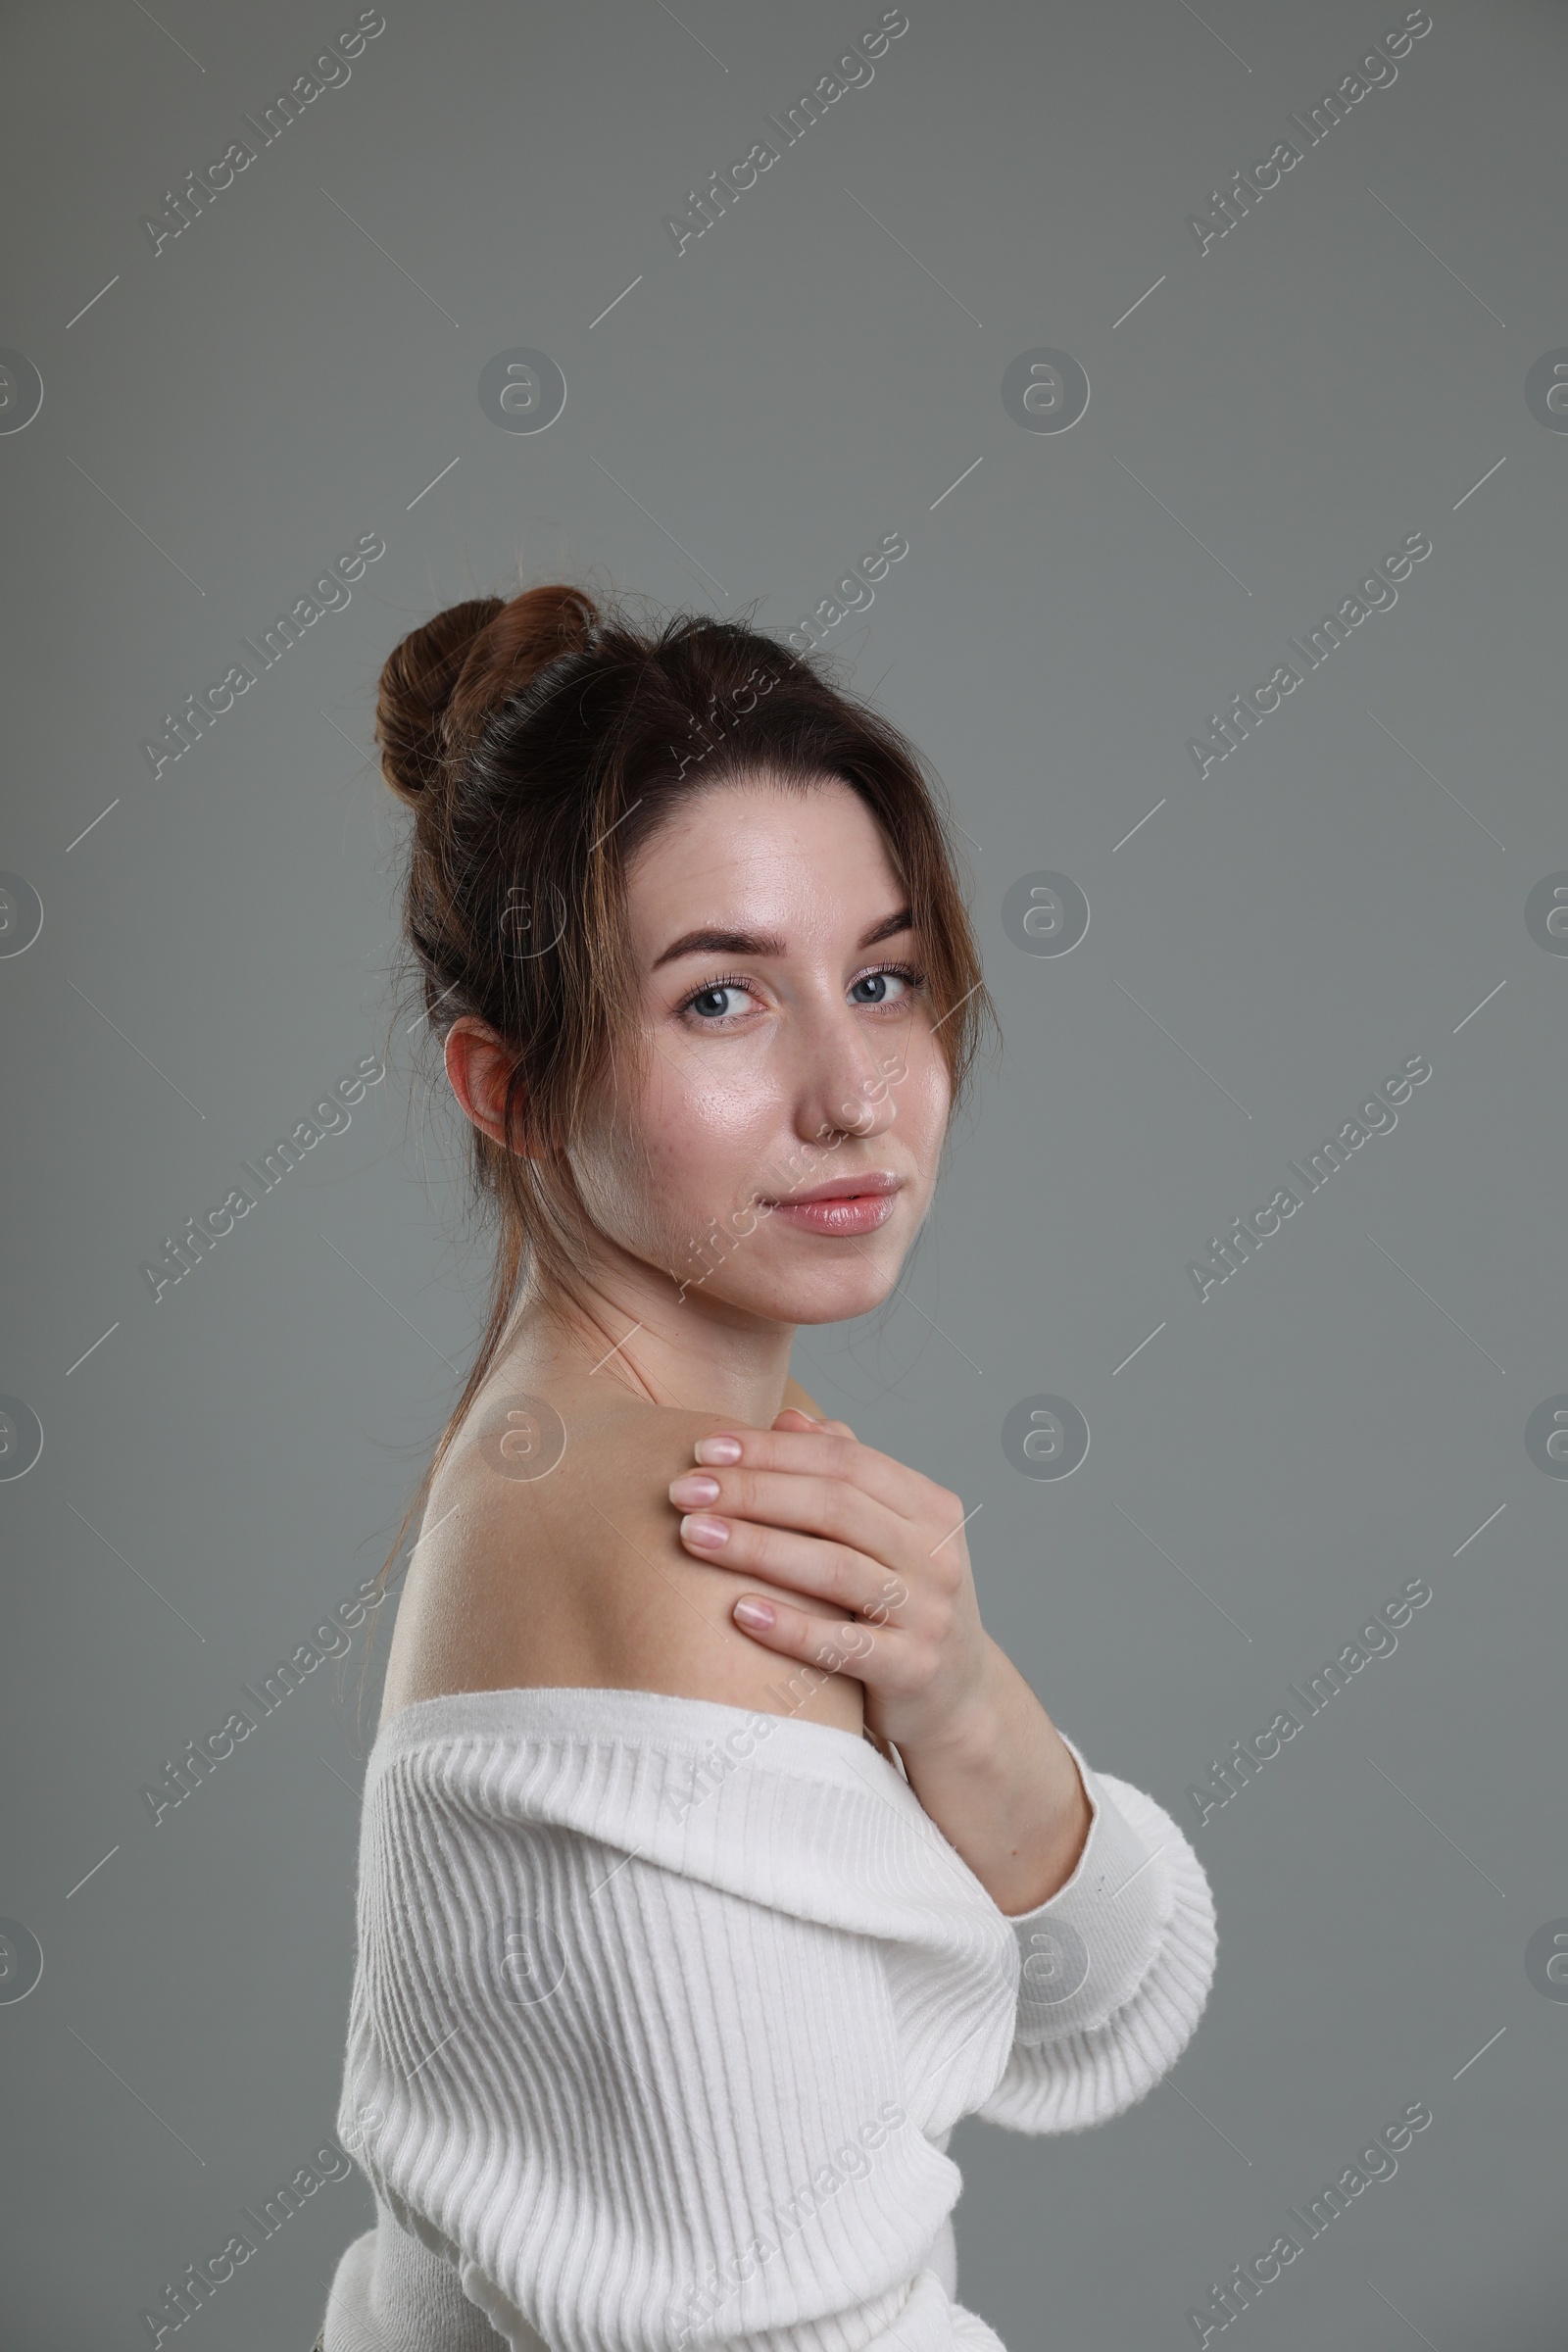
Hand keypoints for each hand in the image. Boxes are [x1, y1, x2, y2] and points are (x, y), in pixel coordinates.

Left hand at [667, 1406, 995, 1762]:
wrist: (956, 1699)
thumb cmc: (900, 1602)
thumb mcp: (887, 1534)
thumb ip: (844, 1474)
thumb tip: (788, 1418)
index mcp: (930, 1507)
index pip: (844, 1460)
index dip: (771, 1450)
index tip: (703, 1448)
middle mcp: (937, 1554)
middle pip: (835, 1506)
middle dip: (751, 1492)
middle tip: (682, 1491)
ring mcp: (930, 1614)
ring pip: (836, 1568)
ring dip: (756, 1548)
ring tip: (691, 1536)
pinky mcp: (913, 1671)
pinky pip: (843, 1647)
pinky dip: (790, 1627)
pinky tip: (738, 1612)